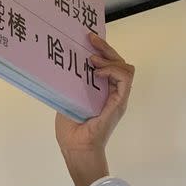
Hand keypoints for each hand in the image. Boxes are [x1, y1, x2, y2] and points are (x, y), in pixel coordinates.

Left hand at [55, 35, 133, 185]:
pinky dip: (113, 70)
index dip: (101, 50)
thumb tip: (61, 65)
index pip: (108, 65)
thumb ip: (70, 84)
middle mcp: (112, 92)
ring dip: (110, 58)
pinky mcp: (119, 103)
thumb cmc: (70, 130)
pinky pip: (125, 79)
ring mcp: (118, 97)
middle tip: (90, 37)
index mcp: (101, 91)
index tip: (87, 38)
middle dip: (105, 47)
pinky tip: (97, 71)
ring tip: (92, 59)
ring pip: (125, 67)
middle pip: (118, 62)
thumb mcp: (67, 99)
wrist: (75, 147)